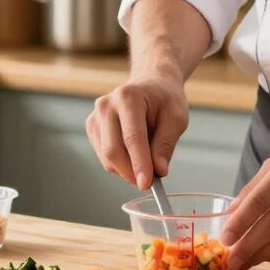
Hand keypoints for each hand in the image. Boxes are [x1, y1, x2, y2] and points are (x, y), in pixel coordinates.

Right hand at [86, 76, 188, 190]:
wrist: (151, 84)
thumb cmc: (165, 99)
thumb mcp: (176, 118)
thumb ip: (166, 144)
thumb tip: (159, 171)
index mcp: (128, 97)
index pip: (132, 137)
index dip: (139, 163)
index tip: (147, 184)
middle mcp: (106, 105)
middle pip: (113, 150)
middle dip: (131, 172)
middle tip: (150, 183)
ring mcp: (95, 117)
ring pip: (107, 158)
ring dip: (127, 171)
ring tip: (147, 163)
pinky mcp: (92, 128)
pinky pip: (104, 158)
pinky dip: (120, 166)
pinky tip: (134, 156)